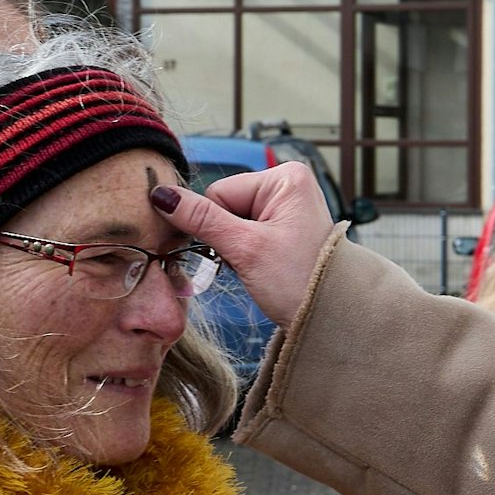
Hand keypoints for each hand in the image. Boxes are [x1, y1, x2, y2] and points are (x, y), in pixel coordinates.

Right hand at [151, 164, 334, 325]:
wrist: (333, 317)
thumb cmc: (300, 281)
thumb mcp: (246, 248)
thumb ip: (202, 220)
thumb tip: (161, 194)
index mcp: (285, 177)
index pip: (220, 192)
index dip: (215, 225)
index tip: (229, 251)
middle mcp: (288, 185)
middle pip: (225, 206)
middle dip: (227, 238)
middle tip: (248, 262)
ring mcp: (287, 207)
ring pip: (232, 223)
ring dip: (235, 248)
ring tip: (259, 267)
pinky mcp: (284, 228)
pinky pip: (246, 234)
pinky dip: (245, 253)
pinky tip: (261, 267)